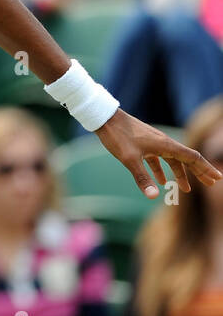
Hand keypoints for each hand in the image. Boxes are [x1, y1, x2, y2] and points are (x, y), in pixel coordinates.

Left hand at [94, 109, 221, 197]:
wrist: (105, 118)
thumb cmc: (118, 136)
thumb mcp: (130, 160)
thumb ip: (143, 178)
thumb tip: (155, 197)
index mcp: (166, 145)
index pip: (193, 158)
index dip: (206, 168)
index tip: (217, 177)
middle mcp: (163, 143)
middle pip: (186, 159)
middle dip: (199, 172)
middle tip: (210, 184)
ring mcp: (154, 143)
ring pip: (172, 160)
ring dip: (180, 174)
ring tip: (186, 189)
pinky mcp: (143, 144)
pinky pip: (157, 159)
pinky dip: (161, 170)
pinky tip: (160, 181)